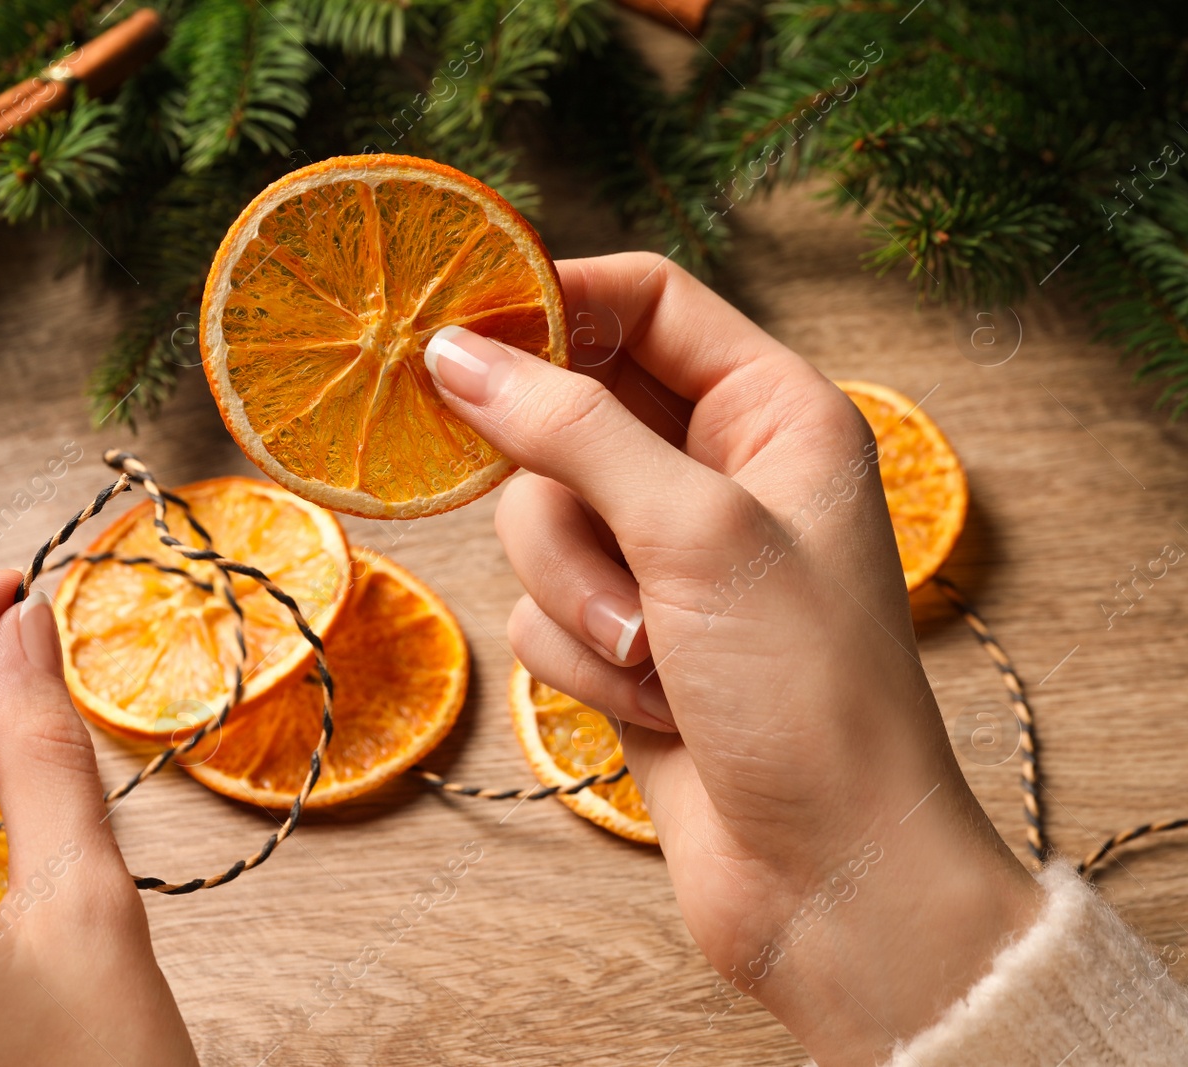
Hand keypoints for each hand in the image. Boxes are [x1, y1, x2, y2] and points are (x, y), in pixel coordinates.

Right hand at [423, 253, 1040, 1063]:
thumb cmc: (807, 690)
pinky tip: (654, 706)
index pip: (645, 301)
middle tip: (599, 543)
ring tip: (654, 657)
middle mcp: (716, 473)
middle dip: (568, 498)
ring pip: (538, 520)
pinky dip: (579, 659)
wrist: (830, 874)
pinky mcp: (623, 637)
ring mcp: (664, 559)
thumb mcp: (694, 532)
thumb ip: (570, 429)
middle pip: (568, 414)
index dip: (553, 302)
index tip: (457, 328)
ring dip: (579, 597)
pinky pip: (538, 606)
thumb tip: (458, 354)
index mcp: (771, 413)